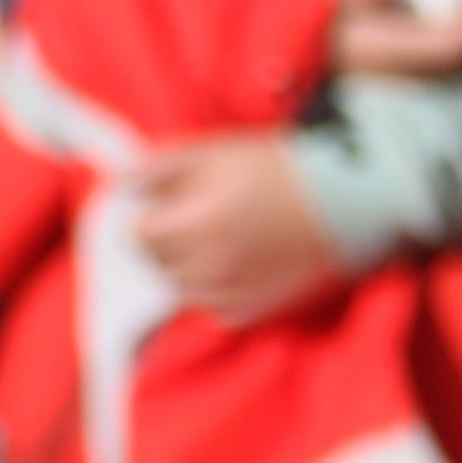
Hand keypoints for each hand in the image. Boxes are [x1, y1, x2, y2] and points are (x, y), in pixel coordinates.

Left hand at [124, 137, 345, 324]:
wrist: (342, 200)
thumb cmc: (275, 168)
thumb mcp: (212, 153)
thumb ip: (159, 170)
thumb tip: (118, 184)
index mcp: (195, 225)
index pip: (137, 236)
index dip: (145, 217)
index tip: (162, 207)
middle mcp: (210, 267)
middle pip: (157, 265)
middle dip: (163, 242)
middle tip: (190, 218)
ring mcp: (233, 292)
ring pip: (183, 290)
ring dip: (186, 268)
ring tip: (214, 239)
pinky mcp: (255, 308)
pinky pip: (214, 309)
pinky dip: (215, 290)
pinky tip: (235, 263)